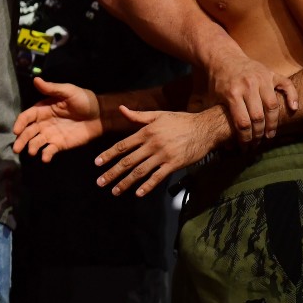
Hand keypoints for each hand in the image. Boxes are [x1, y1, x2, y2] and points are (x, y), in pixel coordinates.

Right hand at [12, 77, 101, 161]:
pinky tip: (45, 158)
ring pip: (36, 142)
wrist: (100, 115)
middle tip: (16, 148)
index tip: (16, 130)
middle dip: (21, 140)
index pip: (27, 116)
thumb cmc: (84, 100)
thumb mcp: (68, 91)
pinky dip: (46, 155)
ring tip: (32, 152)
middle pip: (28, 132)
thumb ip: (51, 89)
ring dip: (32, 147)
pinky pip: (49, 150)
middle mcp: (44, 123)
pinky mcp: (60, 144)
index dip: (20, 123)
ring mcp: (51, 134)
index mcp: (43, 109)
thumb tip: (36, 79)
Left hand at [94, 107, 217, 196]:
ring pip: (140, 171)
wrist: (205, 128)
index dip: (108, 155)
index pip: (122, 145)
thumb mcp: (158, 115)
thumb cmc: (181, 120)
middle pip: (128, 161)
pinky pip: (158, 177)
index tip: (97, 164)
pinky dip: (147, 186)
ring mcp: (163, 155)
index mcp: (146, 132)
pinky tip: (138, 193)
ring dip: (125, 183)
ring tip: (115, 191)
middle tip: (100, 182)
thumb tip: (121, 109)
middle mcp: (152, 144)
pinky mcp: (174, 164)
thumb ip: (138, 116)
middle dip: (112, 173)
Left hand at [205, 51, 297, 143]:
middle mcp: (248, 85)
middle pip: (258, 117)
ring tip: (270, 134)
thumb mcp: (211, 99)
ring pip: (273, 105)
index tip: (247, 146)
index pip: (243, 122)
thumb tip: (220, 143)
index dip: (246, 138)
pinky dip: (292, 96)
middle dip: (259, 134)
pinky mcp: (270, 73)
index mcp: (232, 93)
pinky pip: (286, 85)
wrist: (222, 57)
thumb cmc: (217, 82)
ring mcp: (261, 78)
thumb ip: (214, 118)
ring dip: (273, 123)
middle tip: (258, 142)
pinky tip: (293, 109)